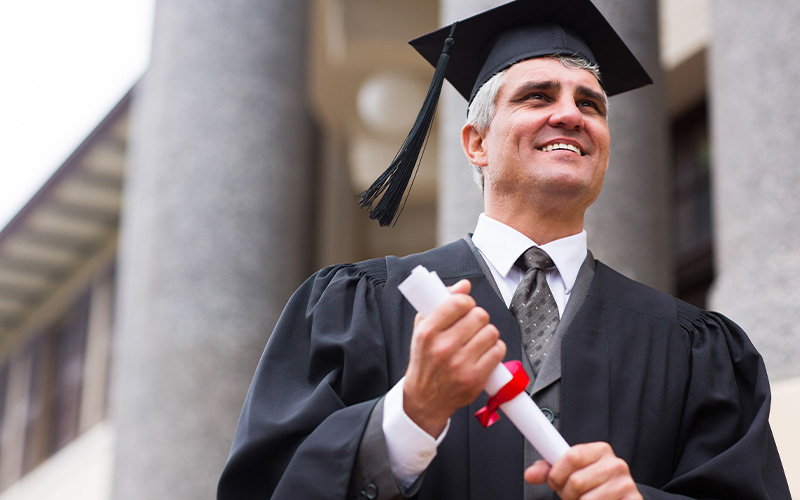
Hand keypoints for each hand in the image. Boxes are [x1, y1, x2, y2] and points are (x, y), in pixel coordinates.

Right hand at [402, 279, 505, 436]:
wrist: (425, 398)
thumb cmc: (425, 361)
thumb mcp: (422, 329)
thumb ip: (441, 304)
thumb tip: (464, 285)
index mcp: (428, 333)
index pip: (458, 303)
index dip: (467, 302)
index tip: (466, 307)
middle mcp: (443, 348)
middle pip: (479, 316)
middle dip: (478, 318)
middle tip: (472, 325)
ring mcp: (460, 365)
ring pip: (491, 332)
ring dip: (488, 333)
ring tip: (478, 340)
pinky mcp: (475, 379)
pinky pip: (498, 351)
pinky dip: (495, 349)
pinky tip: (484, 352)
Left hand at [524, 442, 641, 499]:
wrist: (617, 497)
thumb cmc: (591, 483)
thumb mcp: (569, 472)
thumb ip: (549, 470)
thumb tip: (530, 475)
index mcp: (599, 450)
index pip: (572, 456)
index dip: (557, 473)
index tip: (554, 481)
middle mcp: (616, 464)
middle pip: (576, 482)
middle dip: (567, 493)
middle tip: (571, 495)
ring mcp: (625, 485)